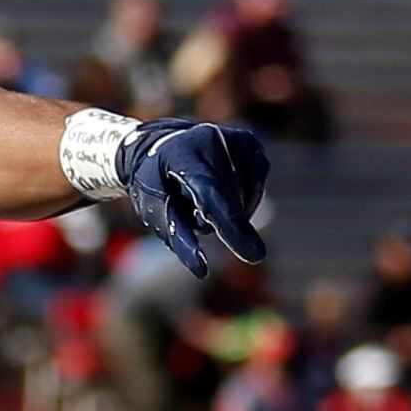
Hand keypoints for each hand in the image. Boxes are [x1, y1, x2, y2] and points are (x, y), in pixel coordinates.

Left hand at [123, 118, 271, 279]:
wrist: (158, 147)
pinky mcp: (251, 142)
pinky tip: (221, 187)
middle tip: (188, 203)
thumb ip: (179, 238)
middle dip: (214, 216)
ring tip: (201, 192)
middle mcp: (213, 141)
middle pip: (230, 202)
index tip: (254, 255)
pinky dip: (241, 196)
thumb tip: (201, 272)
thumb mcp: (154, 210)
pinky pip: (256, 185)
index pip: (213, 197)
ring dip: (228, 208)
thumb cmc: (153, 184)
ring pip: (247, 197)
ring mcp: (235, 138)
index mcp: (184, 156)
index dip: (233, 227)